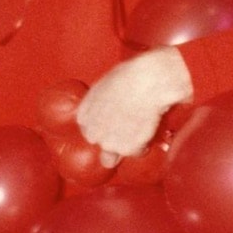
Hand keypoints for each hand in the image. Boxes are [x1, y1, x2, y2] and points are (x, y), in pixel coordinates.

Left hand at [76, 47, 193, 165]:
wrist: (147, 82)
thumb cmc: (129, 76)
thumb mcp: (104, 85)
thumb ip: (100, 102)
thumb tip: (108, 104)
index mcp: (84, 115)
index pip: (89, 131)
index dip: (104, 127)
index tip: (115, 123)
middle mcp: (92, 132)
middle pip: (102, 145)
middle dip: (114, 140)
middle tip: (129, 128)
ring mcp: (109, 143)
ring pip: (117, 155)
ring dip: (128, 145)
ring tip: (140, 128)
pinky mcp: (128, 149)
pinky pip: (137, 152)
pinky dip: (144, 144)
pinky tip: (148, 128)